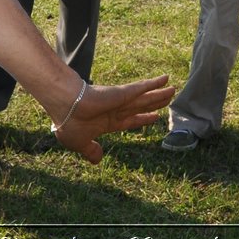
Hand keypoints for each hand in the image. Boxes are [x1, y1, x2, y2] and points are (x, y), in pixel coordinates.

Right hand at [51, 75, 174, 163]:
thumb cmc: (68, 122)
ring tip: (173, 88)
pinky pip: (142, 88)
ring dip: (160, 93)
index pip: (130, 120)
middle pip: (141, 106)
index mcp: (107, 122)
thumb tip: (97, 160)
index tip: (155, 117)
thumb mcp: (80, 143)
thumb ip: (91, 151)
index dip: (143, 119)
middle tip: (168, 98)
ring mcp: (120, 101)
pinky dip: (154, 83)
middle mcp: (116, 110)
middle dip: (155, 103)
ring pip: (145, 98)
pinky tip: (165, 79)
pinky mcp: (122, 93)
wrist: (64, 107)